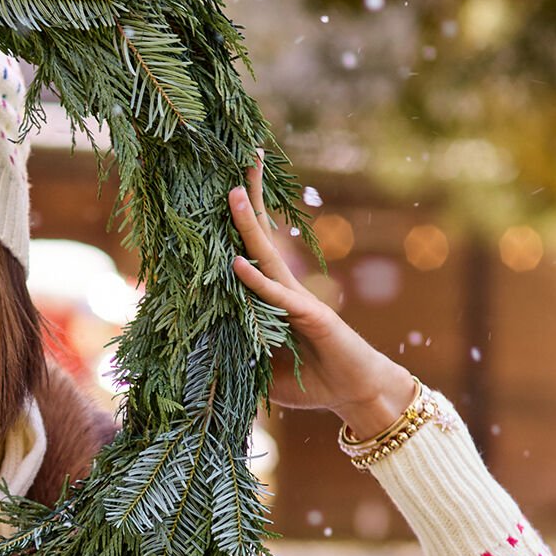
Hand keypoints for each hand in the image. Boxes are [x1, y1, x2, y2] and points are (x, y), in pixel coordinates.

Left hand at [229, 149, 414, 440]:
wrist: (355, 395)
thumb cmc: (310, 381)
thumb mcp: (260, 367)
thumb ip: (236, 351)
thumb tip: (199, 348)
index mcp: (274, 297)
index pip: (253, 251)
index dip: (241, 222)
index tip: (225, 188)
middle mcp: (286, 289)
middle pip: (263, 237)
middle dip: (250, 198)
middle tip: (238, 160)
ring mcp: (299, 300)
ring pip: (268, 255)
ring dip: (249, 225)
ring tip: (232, 191)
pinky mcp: (311, 318)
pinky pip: (277, 298)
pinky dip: (255, 282)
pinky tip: (236, 263)